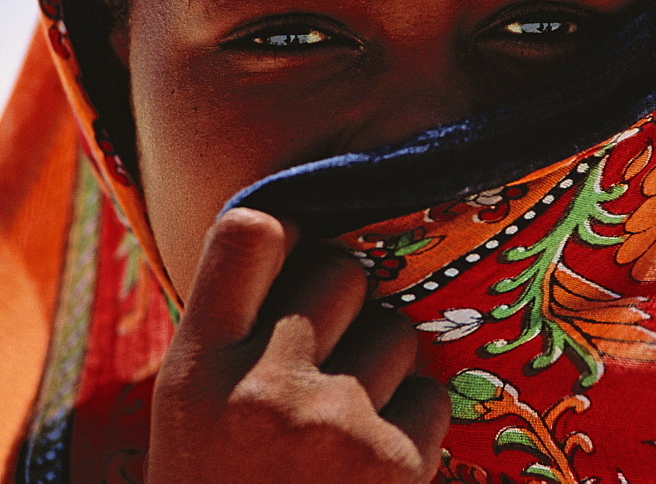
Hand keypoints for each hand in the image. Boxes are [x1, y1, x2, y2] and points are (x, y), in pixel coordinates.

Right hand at [146, 208, 450, 482]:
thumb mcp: (191, 414)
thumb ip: (235, 334)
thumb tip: (307, 244)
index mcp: (195, 371)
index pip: (249, 234)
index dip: (286, 229)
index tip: (300, 249)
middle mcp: (263, 389)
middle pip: (343, 272)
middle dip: (347, 303)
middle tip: (329, 352)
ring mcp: (334, 425)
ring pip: (397, 333)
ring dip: (384, 366)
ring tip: (344, 427)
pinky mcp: (396, 464)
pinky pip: (430, 395)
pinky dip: (413, 423)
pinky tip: (373, 467)